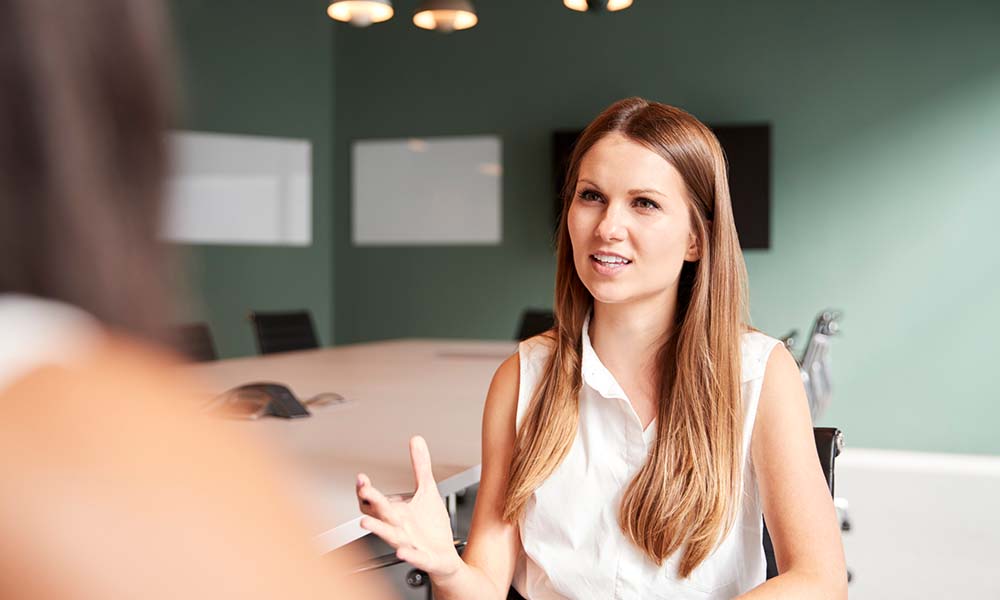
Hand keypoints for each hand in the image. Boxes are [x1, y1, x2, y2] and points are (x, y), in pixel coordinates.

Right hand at [356, 436, 462, 577]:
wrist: (444, 556)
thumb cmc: (430, 526)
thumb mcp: (427, 490)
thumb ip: (420, 466)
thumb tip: (416, 440)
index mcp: (396, 513)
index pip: (373, 503)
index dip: (365, 491)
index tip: (361, 478)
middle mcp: (398, 529)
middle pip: (380, 515)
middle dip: (371, 502)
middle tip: (364, 490)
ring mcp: (409, 544)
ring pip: (390, 537)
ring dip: (378, 529)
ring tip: (365, 522)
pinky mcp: (425, 558)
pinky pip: (415, 557)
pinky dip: (409, 555)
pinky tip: (403, 551)